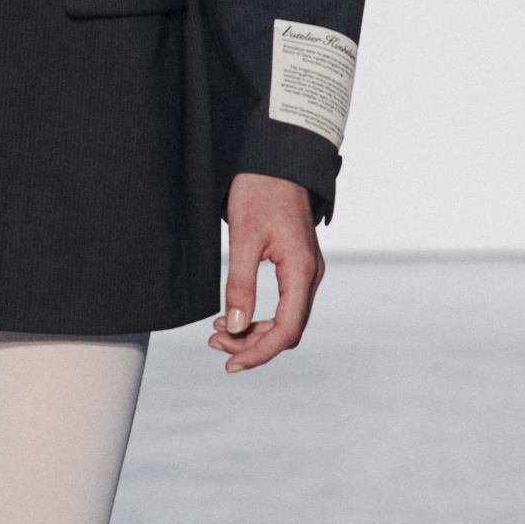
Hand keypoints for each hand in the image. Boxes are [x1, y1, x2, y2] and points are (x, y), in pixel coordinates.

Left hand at [209, 173, 323, 372]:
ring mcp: (306, 271)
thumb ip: (240, 285)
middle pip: (287, 329)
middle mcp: (311, 275)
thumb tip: (234, 328)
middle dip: (252, 344)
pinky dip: (260, 316)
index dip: (259, 353)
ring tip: (218, 333)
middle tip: (214, 345)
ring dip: (254, 332)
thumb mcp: (244, 237)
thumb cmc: (260, 191)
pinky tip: (234, 317)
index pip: (287, 330)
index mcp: (302, 271)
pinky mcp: (297, 265)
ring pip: (286, 319)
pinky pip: (284, 303)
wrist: (276, 159)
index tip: (231, 364)